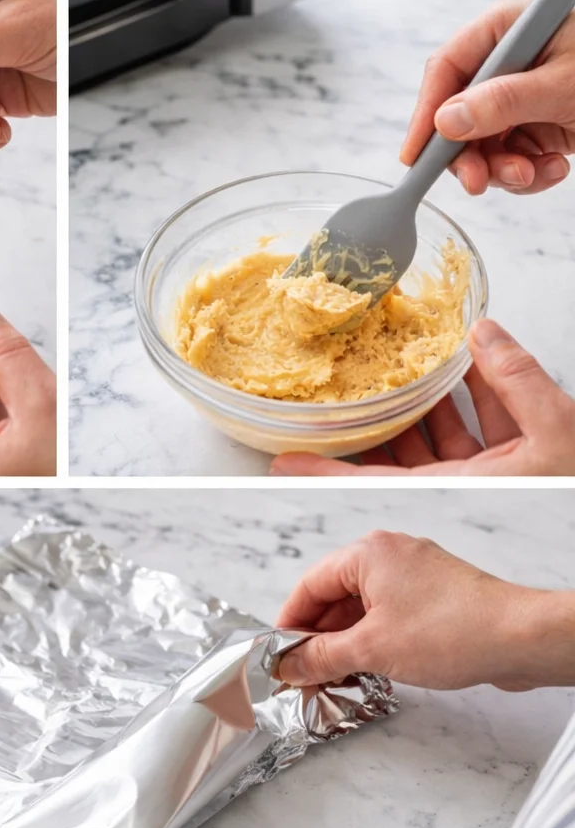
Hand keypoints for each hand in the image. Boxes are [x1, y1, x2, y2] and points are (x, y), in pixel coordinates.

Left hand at [270, 321, 574, 477]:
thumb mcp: (559, 434)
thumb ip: (519, 381)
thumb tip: (484, 333)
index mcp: (459, 493)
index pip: (373, 482)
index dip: (326, 470)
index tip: (281, 462)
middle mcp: (463, 494)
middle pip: (395, 463)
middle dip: (366, 432)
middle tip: (329, 402)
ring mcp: (485, 486)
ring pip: (432, 448)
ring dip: (412, 413)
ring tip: (384, 376)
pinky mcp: (508, 477)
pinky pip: (470, 440)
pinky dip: (459, 409)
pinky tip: (456, 376)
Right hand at [275, 530, 574, 692]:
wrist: (519, 637)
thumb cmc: (453, 630)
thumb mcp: (372, 648)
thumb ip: (322, 656)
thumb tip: (290, 664)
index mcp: (368, 552)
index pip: (310, 585)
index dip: (291, 623)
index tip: (280, 655)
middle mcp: (390, 553)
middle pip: (336, 594)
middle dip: (319, 635)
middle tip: (305, 673)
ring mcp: (416, 572)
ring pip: (364, 605)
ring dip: (347, 639)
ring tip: (336, 676)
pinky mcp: (436, 593)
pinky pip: (391, 611)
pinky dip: (375, 636)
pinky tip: (372, 665)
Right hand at [400, 0, 574, 195]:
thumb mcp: (564, 86)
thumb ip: (503, 103)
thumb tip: (447, 121)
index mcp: (510, 27)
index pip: (449, 67)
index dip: (427, 112)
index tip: (416, 157)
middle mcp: (512, 58)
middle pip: (461, 111)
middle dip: (472, 152)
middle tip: (480, 183)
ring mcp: (526, 91)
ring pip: (486, 140)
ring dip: (504, 168)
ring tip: (534, 174)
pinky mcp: (542, 119)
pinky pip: (515, 153)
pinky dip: (529, 171)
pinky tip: (555, 169)